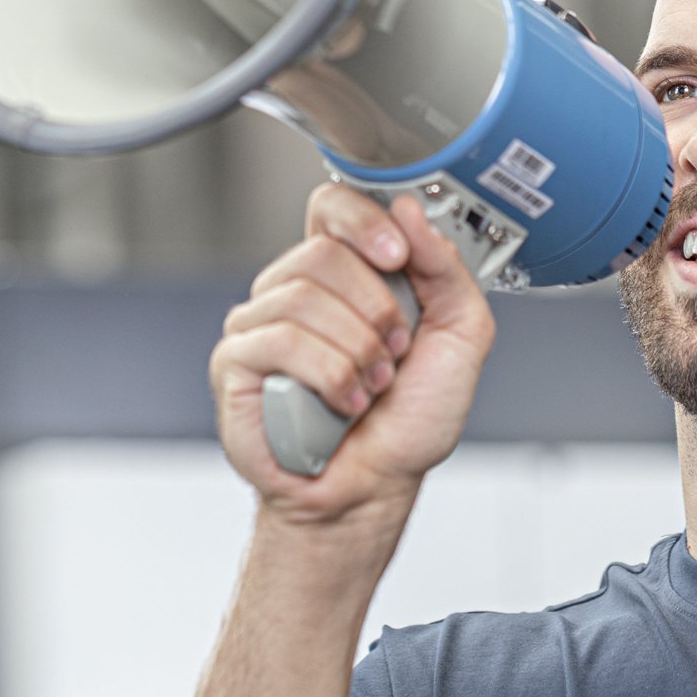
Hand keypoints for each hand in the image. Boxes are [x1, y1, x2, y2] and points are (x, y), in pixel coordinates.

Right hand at [210, 184, 496, 532]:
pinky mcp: (236, 364)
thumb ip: (447, 269)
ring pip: (303, 296)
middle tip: (394, 351)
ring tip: (370, 385)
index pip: (331, 208)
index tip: (398, 255)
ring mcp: (259, 325)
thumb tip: (410, 211)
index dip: (363, 220)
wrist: (376, 488)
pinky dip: (328, 375)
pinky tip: (343, 401)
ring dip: (356, 349)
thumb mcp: (460, 337)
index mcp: (344, 275)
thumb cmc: (407, 421)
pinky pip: (279, 340)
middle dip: (376, 308)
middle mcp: (295, 291)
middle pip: (323, 252)